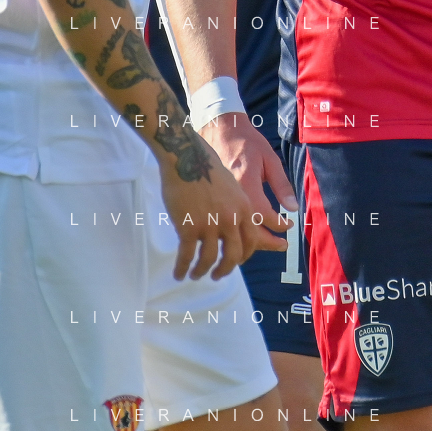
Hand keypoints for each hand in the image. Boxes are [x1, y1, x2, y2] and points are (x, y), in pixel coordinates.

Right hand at [157, 134, 287, 281]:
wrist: (186, 155)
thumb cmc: (208, 165)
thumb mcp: (233, 184)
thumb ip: (238, 206)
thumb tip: (241, 223)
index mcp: (244, 208)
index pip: (252, 241)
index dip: (245, 256)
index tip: (237, 262)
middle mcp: (230, 219)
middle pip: (233, 256)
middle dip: (225, 270)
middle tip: (218, 275)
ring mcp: (209, 224)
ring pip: (209, 259)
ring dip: (202, 271)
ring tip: (196, 275)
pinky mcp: (188, 227)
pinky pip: (187, 256)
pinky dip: (183, 268)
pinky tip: (179, 273)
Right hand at [199, 112, 297, 235]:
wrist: (218, 130)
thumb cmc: (246, 141)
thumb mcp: (269, 158)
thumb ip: (281, 184)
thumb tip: (293, 208)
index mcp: (246, 183)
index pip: (265, 215)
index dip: (279, 225)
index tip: (289, 224)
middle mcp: (232, 196)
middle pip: (248, 231)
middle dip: (268, 242)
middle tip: (283, 245)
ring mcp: (220, 200)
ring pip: (235, 232)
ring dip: (252, 244)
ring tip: (269, 244)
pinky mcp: (215, 200)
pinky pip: (225, 225)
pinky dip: (237, 235)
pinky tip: (246, 236)